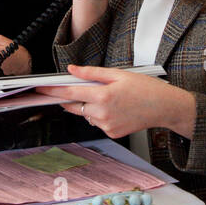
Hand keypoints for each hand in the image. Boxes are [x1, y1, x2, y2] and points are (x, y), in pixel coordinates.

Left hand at [37, 65, 196, 138]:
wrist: (164, 107)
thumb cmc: (145, 88)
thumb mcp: (118, 74)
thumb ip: (92, 73)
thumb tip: (72, 71)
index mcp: (103, 96)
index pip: (70, 93)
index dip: (53, 90)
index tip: (40, 88)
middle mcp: (103, 113)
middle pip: (73, 106)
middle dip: (67, 98)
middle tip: (65, 90)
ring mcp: (107, 126)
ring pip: (85, 114)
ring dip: (87, 105)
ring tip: (106, 96)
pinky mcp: (112, 133)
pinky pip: (96, 122)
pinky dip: (98, 114)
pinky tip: (114, 108)